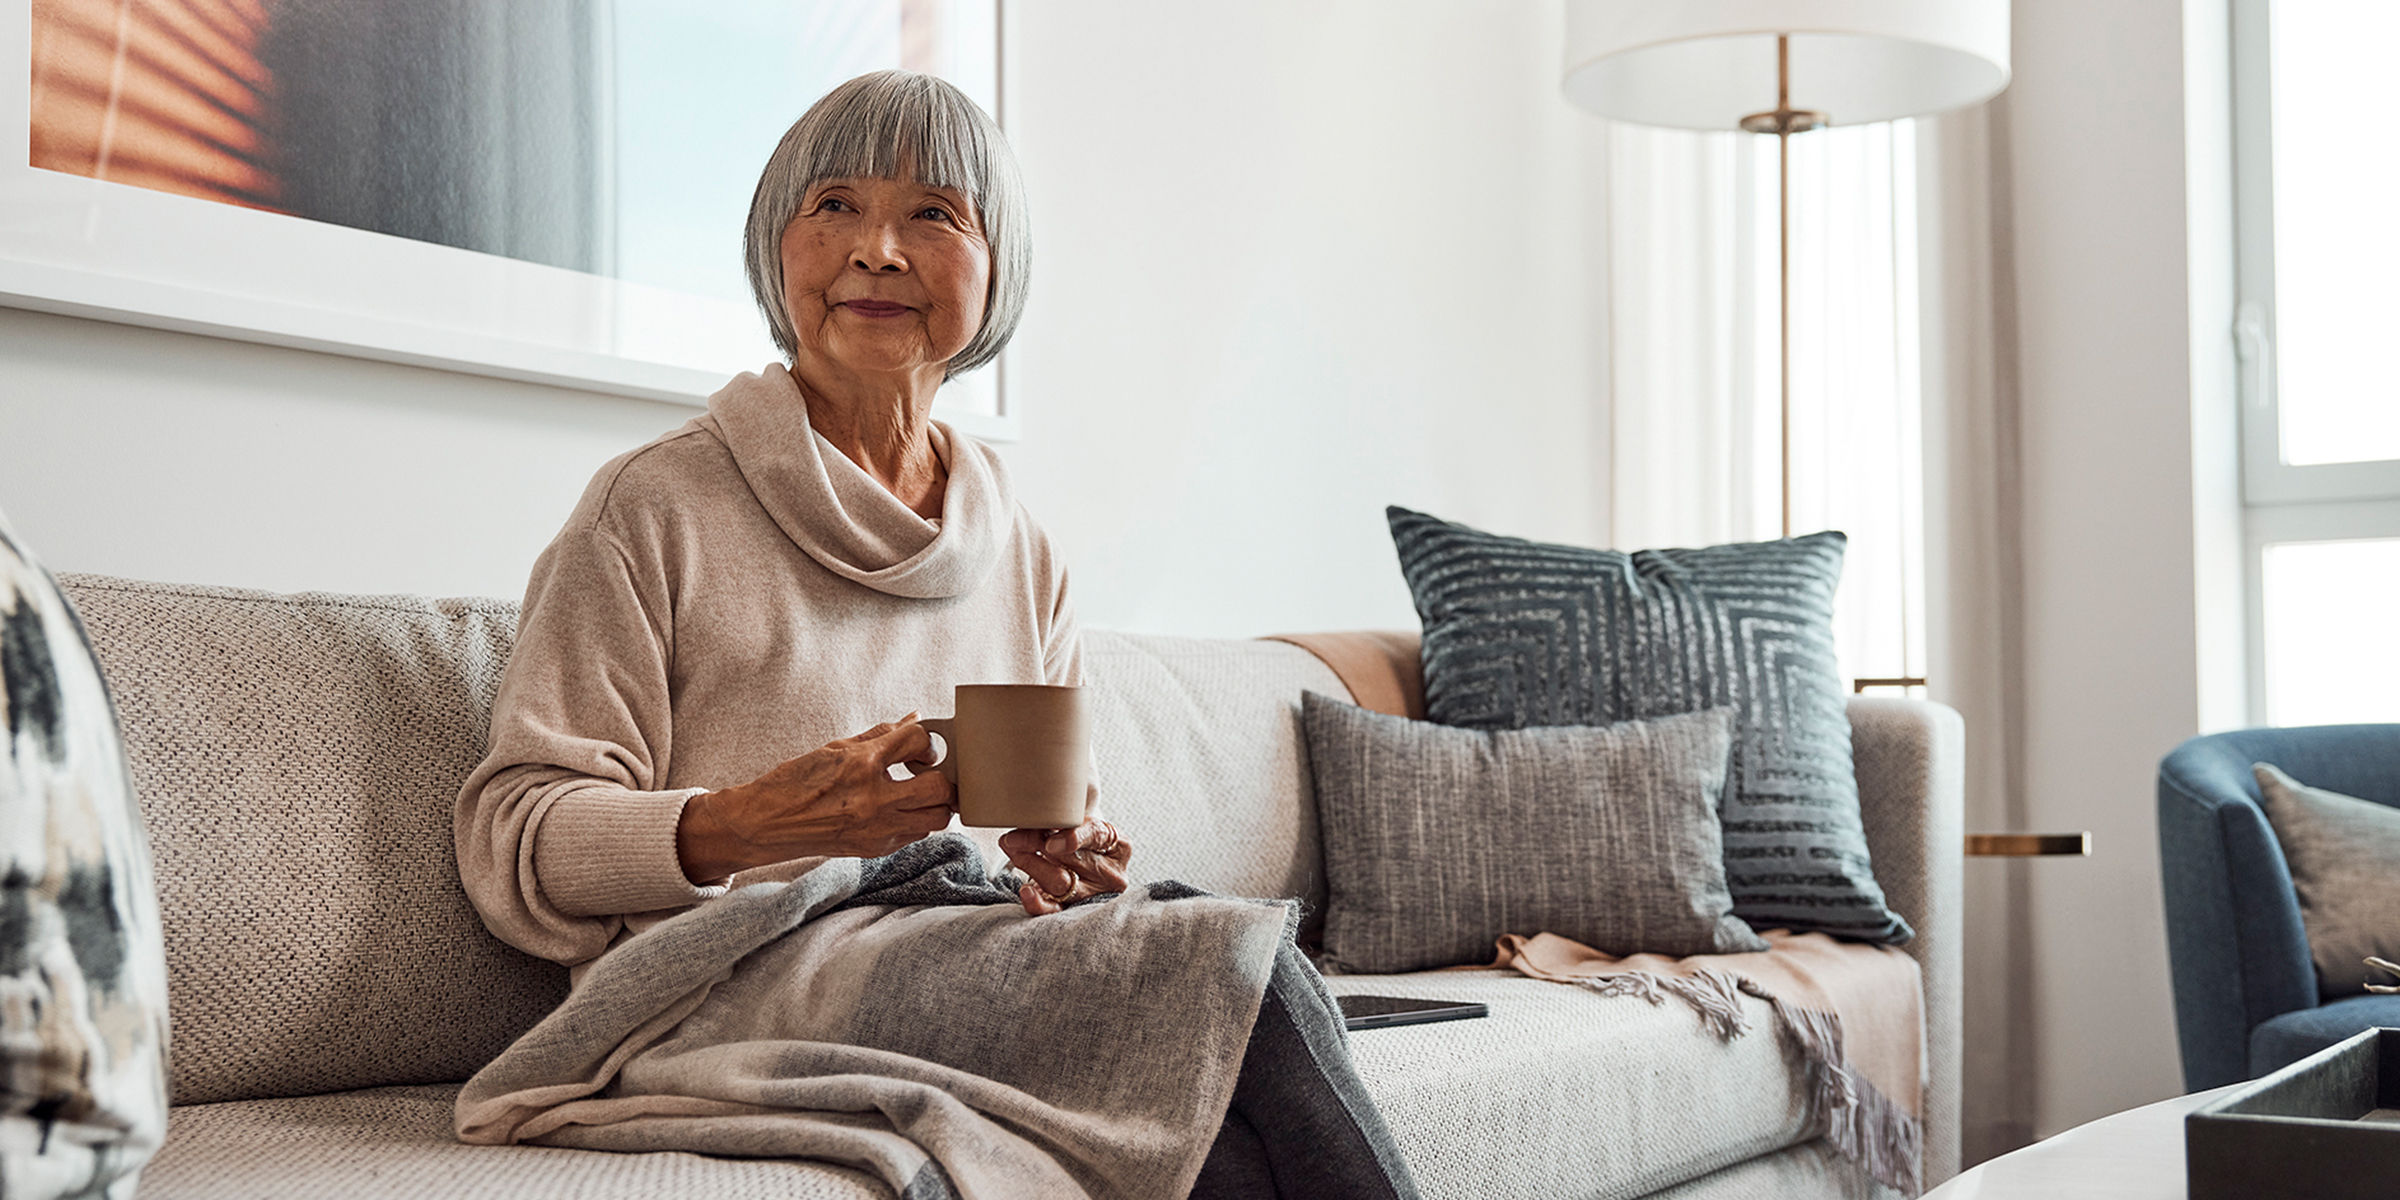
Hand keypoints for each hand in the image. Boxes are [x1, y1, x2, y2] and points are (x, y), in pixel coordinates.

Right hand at [677, 714, 953, 882]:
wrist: (766, 822)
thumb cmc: (796, 782)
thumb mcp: (836, 748)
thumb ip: (880, 735)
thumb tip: (913, 720)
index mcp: (861, 765)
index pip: (919, 741)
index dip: (925, 740)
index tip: (917, 747)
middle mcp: (873, 799)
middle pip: (940, 789)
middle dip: (941, 777)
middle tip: (927, 772)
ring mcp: (877, 828)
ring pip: (936, 819)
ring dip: (934, 804)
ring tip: (915, 793)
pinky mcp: (875, 848)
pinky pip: (915, 835)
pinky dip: (915, 820)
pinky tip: (896, 810)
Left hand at [1000, 817, 1131, 915]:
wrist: (1085, 860)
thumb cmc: (1085, 839)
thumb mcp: (1084, 824)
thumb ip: (1065, 821)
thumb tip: (1033, 816)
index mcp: (1120, 846)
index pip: (1097, 835)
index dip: (1073, 837)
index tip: (1050, 841)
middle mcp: (1111, 874)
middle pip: (1073, 859)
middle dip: (1037, 845)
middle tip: (1013, 838)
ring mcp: (1094, 894)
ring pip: (1060, 882)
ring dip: (1030, 864)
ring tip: (1012, 850)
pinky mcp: (1074, 909)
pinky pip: (1055, 909)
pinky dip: (1037, 901)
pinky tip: (1026, 891)